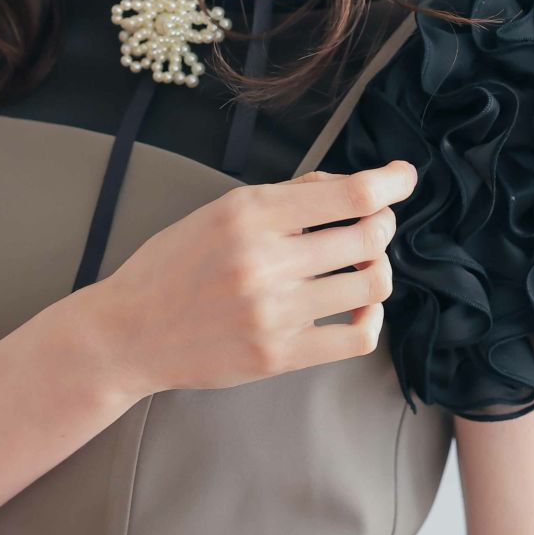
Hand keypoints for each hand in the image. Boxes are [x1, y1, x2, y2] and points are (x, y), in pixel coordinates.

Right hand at [80, 160, 418, 402]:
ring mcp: (274, 312)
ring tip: (360, 266)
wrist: (129, 333)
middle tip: (375, 227)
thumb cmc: (175, 265)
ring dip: (377, 269)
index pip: (349, 195)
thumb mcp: (219, 211)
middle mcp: (265, 261)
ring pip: (371, 284)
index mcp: (249, 213)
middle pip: (369, 238)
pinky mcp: (279, 355)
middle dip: (384, 227)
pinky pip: (358, 337)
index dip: (390, 184)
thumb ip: (285, 196)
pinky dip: (370, 318)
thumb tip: (348, 185)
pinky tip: (355, 307)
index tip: (404, 178)